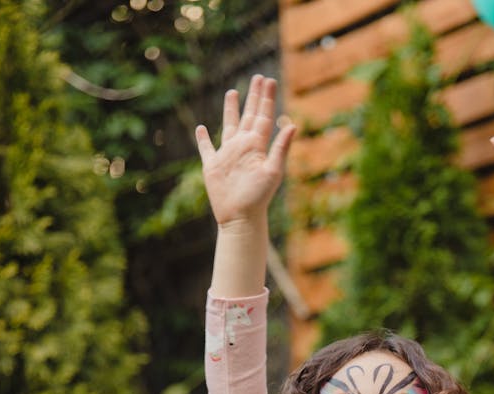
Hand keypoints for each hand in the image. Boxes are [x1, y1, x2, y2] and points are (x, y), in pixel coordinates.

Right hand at [196, 74, 295, 226]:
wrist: (240, 217)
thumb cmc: (258, 197)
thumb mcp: (273, 171)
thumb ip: (281, 148)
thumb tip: (293, 125)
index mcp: (257, 145)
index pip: (264, 116)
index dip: (266, 98)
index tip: (269, 80)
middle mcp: (243, 146)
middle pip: (249, 115)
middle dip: (254, 97)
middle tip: (258, 78)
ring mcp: (228, 154)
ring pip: (229, 125)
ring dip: (231, 109)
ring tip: (232, 92)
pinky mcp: (213, 166)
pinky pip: (206, 148)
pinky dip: (203, 139)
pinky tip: (201, 129)